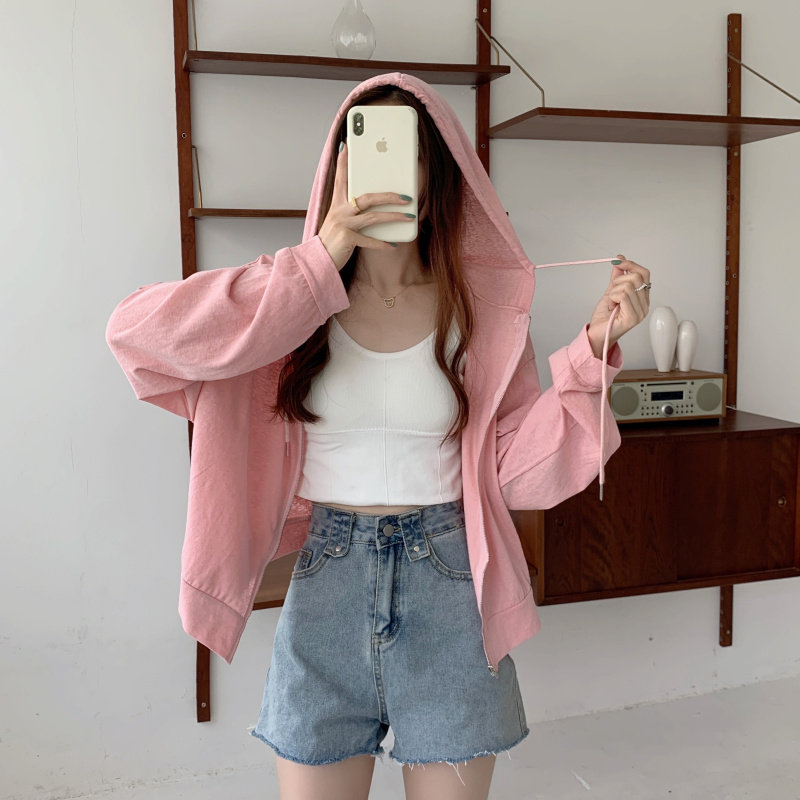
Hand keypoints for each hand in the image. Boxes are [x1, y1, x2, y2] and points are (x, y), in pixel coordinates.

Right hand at [317, 142, 414, 270]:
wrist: (317, 260)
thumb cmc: (332, 239)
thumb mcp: (338, 220)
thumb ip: (351, 210)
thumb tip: (370, 204)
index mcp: (337, 203)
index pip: (341, 177)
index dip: (344, 161)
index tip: (348, 145)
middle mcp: (339, 210)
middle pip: (367, 197)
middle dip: (389, 196)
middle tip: (406, 197)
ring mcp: (343, 224)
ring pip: (373, 216)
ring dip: (393, 217)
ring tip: (408, 217)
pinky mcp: (347, 239)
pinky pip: (370, 240)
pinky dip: (382, 243)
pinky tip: (393, 244)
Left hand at [586, 255, 650, 357]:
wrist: (596, 335)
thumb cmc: (604, 318)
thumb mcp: (610, 292)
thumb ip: (617, 277)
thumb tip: (620, 260)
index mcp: (642, 298)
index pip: (644, 274)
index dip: (631, 265)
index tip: (618, 261)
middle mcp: (644, 305)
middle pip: (636, 277)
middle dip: (618, 281)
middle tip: (611, 293)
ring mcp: (640, 312)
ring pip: (628, 286)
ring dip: (613, 292)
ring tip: (611, 303)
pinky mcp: (633, 317)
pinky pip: (623, 295)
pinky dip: (612, 298)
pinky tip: (612, 307)